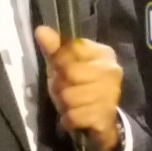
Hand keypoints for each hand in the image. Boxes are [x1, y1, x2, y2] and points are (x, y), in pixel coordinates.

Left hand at [35, 25, 122, 150]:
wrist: (100, 120)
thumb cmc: (79, 87)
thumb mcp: (63, 65)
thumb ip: (53, 48)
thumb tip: (40, 29)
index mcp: (102, 53)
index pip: (71, 48)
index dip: (59, 60)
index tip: (61, 68)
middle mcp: (111, 70)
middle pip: (70, 73)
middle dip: (60, 85)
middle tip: (65, 90)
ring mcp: (111, 94)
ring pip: (70, 96)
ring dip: (64, 104)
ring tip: (71, 104)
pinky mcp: (105, 116)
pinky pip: (74, 116)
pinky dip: (69, 119)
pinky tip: (76, 116)